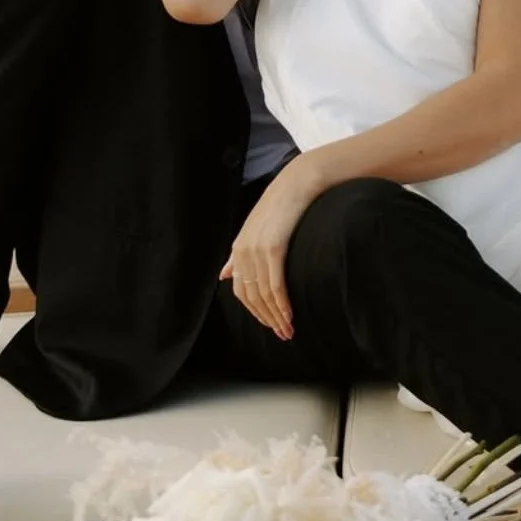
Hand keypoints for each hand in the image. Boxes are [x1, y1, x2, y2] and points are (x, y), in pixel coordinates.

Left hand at [220, 155, 323, 339]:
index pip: (242, 292)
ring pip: (264, 295)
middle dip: (267, 319)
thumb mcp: (253, 231)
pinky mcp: (273, 248)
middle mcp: (244, 253)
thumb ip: (237, 255)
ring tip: (289, 330)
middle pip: (252, 298)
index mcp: (238, 251)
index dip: (255, 312)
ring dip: (277, 316)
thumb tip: (224, 275)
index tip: (270, 325)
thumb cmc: (280, 207)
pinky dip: (282, 304)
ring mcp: (257, 251)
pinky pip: (276, 285)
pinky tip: (289, 315)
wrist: (296, 185)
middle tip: (283, 334)